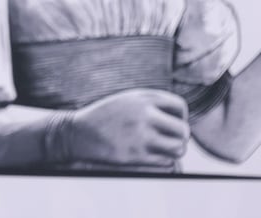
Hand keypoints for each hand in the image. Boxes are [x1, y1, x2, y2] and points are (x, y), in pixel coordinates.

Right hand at [66, 89, 189, 165]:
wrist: (77, 133)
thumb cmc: (104, 117)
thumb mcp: (126, 100)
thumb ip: (151, 104)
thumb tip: (180, 118)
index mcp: (143, 98)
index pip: (179, 106)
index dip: (180, 117)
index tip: (171, 124)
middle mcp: (144, 115)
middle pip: (183, 130)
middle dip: (180, 137)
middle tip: (170, 140)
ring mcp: (140, 136)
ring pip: (178, 148)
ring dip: (174, 151)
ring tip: (163, 150)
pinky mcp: (135, 155)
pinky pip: (165, 162)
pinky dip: (163, 161)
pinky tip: (152, 157)